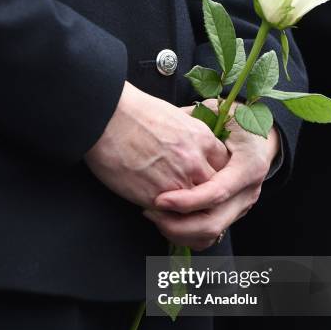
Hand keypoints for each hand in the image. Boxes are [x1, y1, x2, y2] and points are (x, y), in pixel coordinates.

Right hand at [84, 83, 228, 207]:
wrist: (107, 117)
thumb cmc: (135, 112)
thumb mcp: (176, 117)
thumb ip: (192, 137)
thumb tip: (196, 147)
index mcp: (202, 140)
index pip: (224, 167)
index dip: (215, 175)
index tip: (205, 178)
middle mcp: (195, 162)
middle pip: (214, 191)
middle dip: (205, 197)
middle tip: (194, 200)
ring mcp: (176, 182)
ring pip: (194, 208)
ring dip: (186, 211)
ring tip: (175, 210)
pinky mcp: (155, 197)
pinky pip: (169, 217)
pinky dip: (165, 217)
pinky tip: (155, 211)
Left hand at [144, 100, 279, 250]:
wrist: (260, 138)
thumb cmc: (237, 120)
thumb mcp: (222, 112)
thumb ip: (199, 118)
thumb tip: (169, 120)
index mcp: (249, 166)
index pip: (216, 193)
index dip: (186, 200)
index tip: (159, 200)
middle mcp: (248, 192)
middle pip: (212, 223)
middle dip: (177, 224)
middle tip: (148, 212)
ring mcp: (242, 207)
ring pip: (209, 235)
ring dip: (178, 232)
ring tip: (154, 218)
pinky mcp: (232, 215)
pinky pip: (209, 237)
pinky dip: (186, 236)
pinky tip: (166, 224)